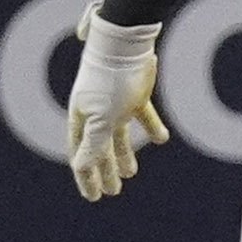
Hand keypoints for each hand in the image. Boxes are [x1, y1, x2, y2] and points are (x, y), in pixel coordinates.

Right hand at [65, 8, 167, 201]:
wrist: (127, 44)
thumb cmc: (108, 82)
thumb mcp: (100, 118)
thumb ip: (92, 144)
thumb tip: (80, 169)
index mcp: (82, 118)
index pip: (80, 154)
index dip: (85, 176)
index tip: (93, 197)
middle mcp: (97, 111)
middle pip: (99, 147)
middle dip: (105, 170)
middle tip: (114, 192)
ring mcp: (117, 103)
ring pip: (119, 135)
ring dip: (124, 154)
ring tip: (131, 172)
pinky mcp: (136, 94)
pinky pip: (143, 115)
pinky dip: (152, 127)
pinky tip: (161, 138)